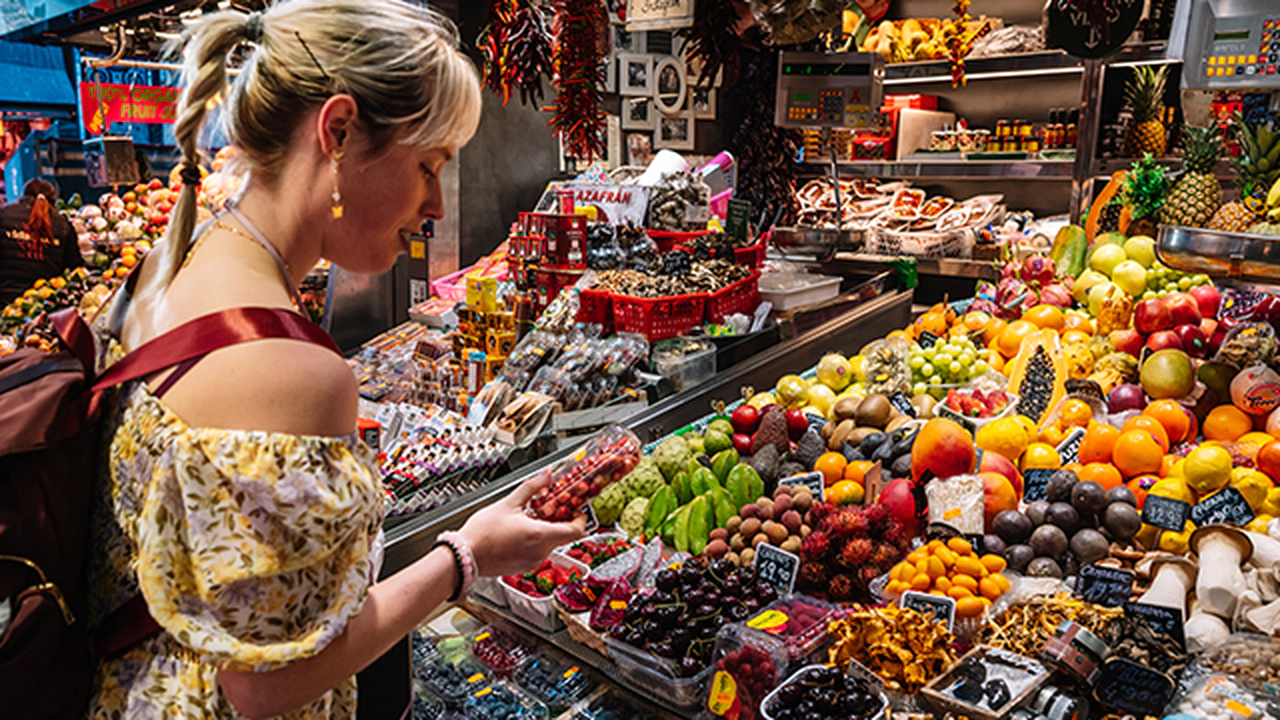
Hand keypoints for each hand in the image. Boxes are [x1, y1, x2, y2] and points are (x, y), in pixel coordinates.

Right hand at [459, 470, 586, 576]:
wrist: (463, 557)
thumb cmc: (482, 533)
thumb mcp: (509, 503)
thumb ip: (532, 487)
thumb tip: (546, 474)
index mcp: (540, 535)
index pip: (576, 530)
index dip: (580, 518)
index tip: (576, 509)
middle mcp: (540, 552)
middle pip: (563, 536)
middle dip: (560, 520)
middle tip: (550, 507)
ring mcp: (532, 561)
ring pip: (550, 544)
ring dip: (546, 530)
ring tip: (530, 517)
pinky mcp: (523, 566)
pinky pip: (538, 552)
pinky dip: (536, 541)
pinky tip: (520, 531)